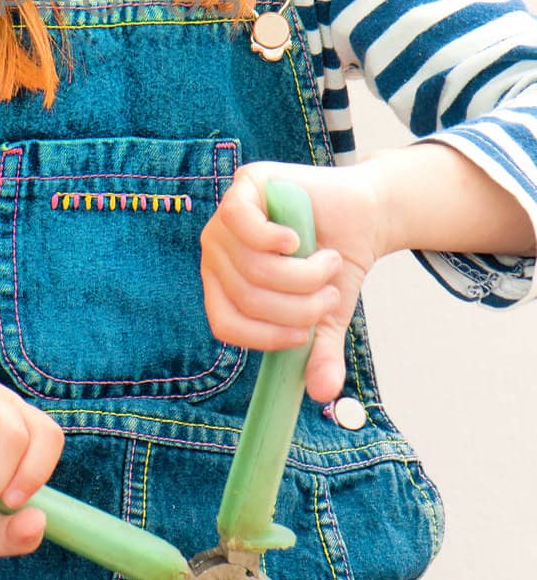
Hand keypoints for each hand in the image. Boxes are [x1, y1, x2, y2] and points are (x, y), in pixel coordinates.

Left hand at [200, 161, 384, 403]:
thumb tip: (323, 393)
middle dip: (299, 306)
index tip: (302, 337)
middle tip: (329, 296)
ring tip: (329, 266)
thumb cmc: (334, 265)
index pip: (225, 324)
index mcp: (225, 286)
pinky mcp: (244, 186)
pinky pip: (241, 222)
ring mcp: (226, 219)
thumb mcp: (325, 316)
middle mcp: (218, 253)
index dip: (263, 337)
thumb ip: (318, 352)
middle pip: (247, 296)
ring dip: (303, 275)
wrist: (361, 216)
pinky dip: (276, 239)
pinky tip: (297, 240)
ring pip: (253, 266)